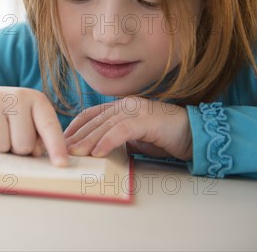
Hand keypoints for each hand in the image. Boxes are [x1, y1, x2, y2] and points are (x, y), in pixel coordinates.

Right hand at [0, 79, 68, 166]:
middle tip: (10, 137)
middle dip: (17, 149)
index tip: (61, 165)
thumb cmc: (11, 118)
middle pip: (23, 144)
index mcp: (37, 100)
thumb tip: (37, 154)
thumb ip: (40, 139)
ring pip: (1, 146)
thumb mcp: (30, 122)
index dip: (56, 147)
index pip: (49, 126)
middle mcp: (16, 96)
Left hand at [63, 97, 192, 160]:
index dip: (75, 126)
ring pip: (105, 125)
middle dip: (77, 136)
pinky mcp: (147, 120)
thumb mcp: (135, 138)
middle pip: (95, 120)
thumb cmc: (165, 138)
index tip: (62, 140)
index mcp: (122, 106)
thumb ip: (117, 138)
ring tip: (76, 153)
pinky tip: (98, 153)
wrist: (195, 135)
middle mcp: (127, 104)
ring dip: (88, 140)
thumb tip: (96, 150)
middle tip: (63, 149)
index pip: (91, 114)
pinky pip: (122, 130)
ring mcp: (137, 110)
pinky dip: (108, 141)